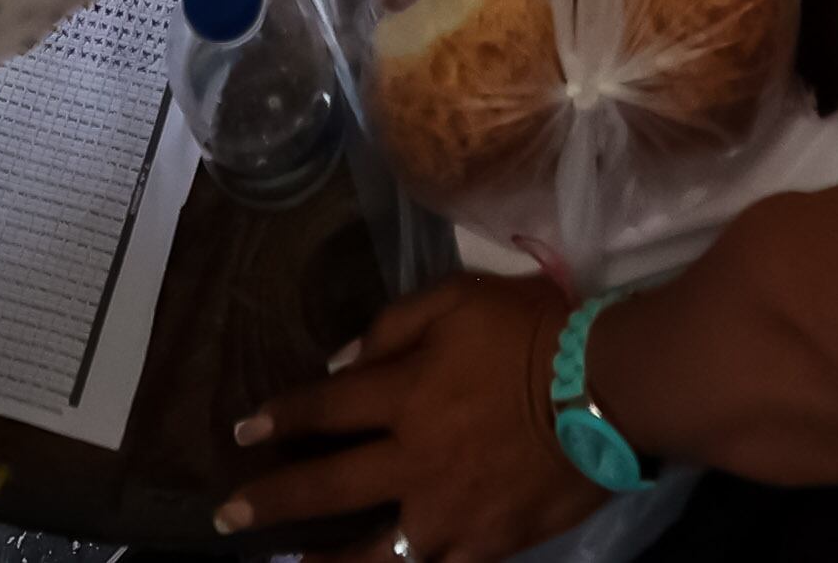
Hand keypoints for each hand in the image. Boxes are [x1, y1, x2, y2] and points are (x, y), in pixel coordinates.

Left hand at [215, 275, 603, 557]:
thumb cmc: (534, 331)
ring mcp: (449, 512)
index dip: (279, 418)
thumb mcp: (459, 299)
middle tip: (227, 518)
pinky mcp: (487, 546)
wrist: (610, 389)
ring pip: (371, 553)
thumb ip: (393, 326)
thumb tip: (339, 363)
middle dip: (270, 503)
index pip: (323, 409)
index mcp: (404, 394)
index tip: (243, 431)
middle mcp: (413, 460)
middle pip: (327, 488)